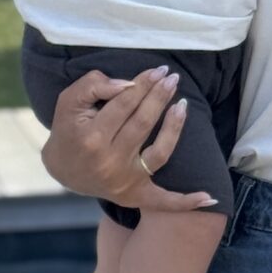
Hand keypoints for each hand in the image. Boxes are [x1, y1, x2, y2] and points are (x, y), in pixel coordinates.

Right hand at [39, 70, 215, 211]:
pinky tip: (210, 197)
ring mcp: (124, 181)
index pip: (125, 104)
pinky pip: (164, 200)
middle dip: (160, 97)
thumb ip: (94, 86)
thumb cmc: (68, 130)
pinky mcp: (135, 195)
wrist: (61, 169)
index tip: (158, 70)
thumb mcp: (69, 101)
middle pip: (143, 124)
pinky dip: (186, 201)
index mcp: (91, 138)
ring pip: (159, 152)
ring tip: (182, 104)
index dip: (143, 84)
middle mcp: (109, 162)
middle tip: (173, 78)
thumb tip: (128, 85)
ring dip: (175, 127)